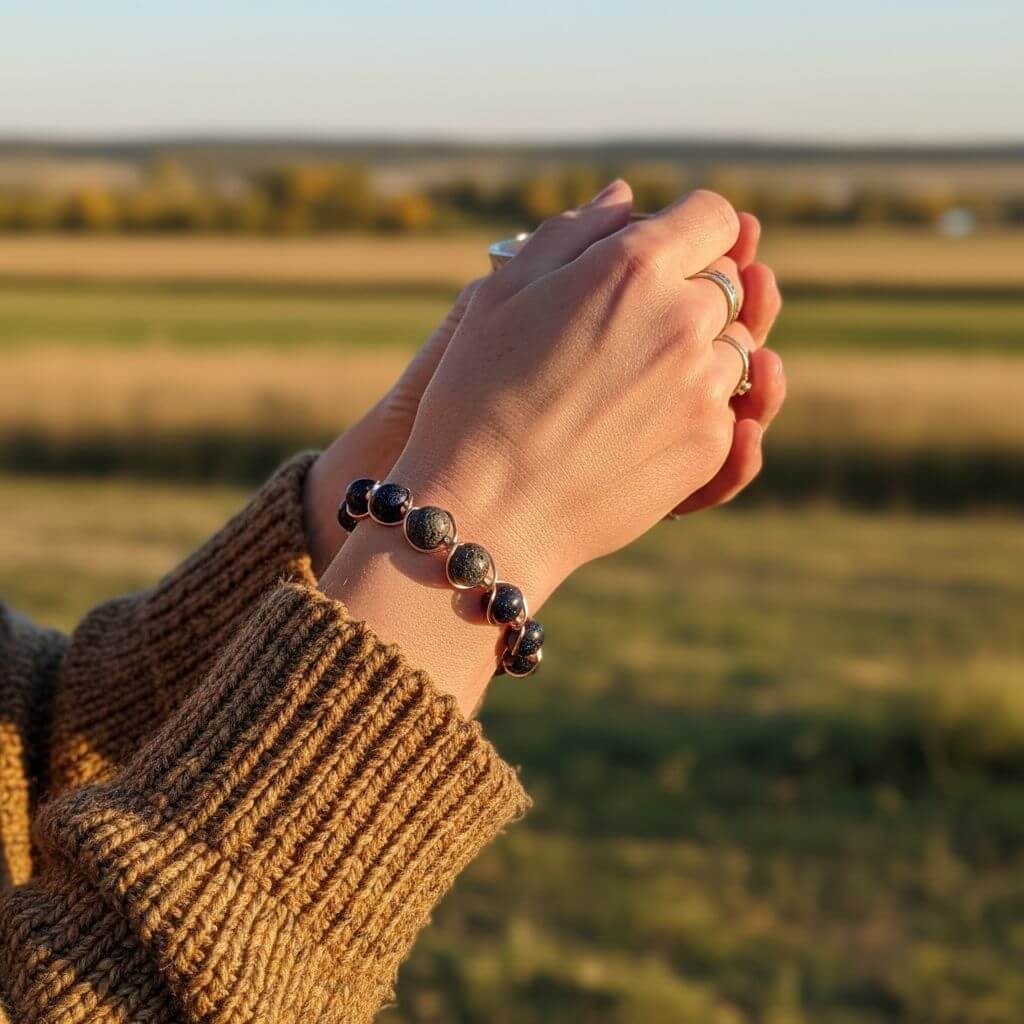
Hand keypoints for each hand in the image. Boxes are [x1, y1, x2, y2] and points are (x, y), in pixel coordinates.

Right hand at [321, 182, 779, 713]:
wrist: (487, 508)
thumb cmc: (476, 395)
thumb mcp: (504, 292)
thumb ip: (572, 232)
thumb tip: (625, 199)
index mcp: (636, 267)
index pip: (711, 217)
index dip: (689, 228)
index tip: (665, 251)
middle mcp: (685, 320)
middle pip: (732, 283)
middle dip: (697, 291)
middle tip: (639, 321)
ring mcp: (705, 387)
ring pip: (739, 348)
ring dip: (704, 352)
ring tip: (637, 379)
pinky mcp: (709, 446)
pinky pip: (733, 409)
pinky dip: (703, 406)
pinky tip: (647, 420)